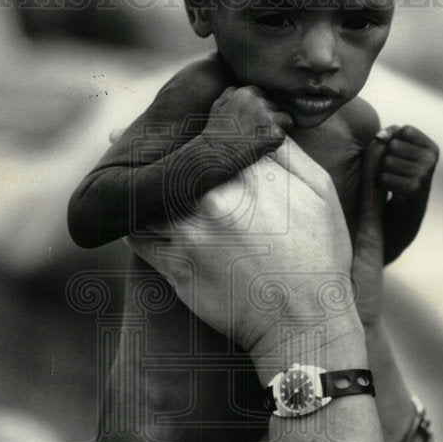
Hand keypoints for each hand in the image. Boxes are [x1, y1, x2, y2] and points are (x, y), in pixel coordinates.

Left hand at [127, 138, 362, 374]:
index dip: (192, 122)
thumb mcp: (320, 192)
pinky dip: (133, 223)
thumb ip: (287, 151)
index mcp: (253, 172)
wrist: (304, 322)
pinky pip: (137, 236)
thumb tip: (260, 118)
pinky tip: (134, 217)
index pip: (211, 127)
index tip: (178, 124)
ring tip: (122, 174)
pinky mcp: (175, 265)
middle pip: (171, 155)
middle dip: (154, 147)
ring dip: (137, 185)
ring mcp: (191, 231)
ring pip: (147, 193)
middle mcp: (217, 196)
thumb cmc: (319, 257)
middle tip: (123, 136)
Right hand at [206, 84, 292, 139]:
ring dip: (276, 127)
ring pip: (283, 118)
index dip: (260, 110)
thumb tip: (239, 89)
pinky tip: (262, 145)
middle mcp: (260, 101)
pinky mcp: (275, 132)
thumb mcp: (218, 105)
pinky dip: (276, 141)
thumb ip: (231, 93)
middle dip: (268, 118)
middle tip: (254, 132)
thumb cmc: (215, 132)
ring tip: (260, 138)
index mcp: (247, 92)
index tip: (252, 121)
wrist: (216, 154)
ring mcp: (269, 116)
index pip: (264, 96)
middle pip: (274, 106)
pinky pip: (283, 134)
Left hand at [377, 124, 438, 263]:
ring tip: (393, 183)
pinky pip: (384, 177)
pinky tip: (391, 192)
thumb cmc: (395, 179)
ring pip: (387, 161)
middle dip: (386, 159)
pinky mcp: (414, 189)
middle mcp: (432, 159)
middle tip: (394, 175)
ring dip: (382, 173)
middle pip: (393, 145)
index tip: (396, 158)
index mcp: (431, 148)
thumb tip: (380, 138)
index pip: (403, 130)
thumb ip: (390, 135)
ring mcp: (425, 174)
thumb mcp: (397, 153)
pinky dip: (381, 184)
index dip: (392, 142)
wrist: (400, 217)